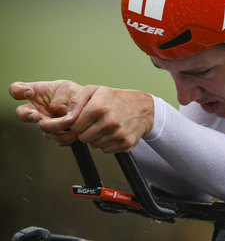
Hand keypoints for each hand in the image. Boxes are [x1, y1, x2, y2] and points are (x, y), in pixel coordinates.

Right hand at [9, 80, 83, 143]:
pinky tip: (76, 131)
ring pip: (44, 128)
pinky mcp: (56, 134)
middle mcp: (37, 109)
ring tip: (69, 121)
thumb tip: (54, 108)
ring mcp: (45, 122)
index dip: (18, 91)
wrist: (87, 107)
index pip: (16, 90)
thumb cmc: (75, 94)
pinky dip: (67, 136)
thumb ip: (63, 95)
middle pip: (22, 113)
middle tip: (35, 115)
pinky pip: (57, 138)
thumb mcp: (71, 88)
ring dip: (56, 126)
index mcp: (37, 93)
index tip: (29, 92)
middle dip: (26, 115)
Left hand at [39, 85, 154, 152]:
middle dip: (86, 132)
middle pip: (83, 138)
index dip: (77, 123)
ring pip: (94, 145)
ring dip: (97, 138)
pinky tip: (113, 133)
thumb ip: (76, 101)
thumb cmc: (116, 99)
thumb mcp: (95, 91)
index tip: (85, 119)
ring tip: (105, 127)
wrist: (142, 108)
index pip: (75, 126)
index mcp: (99, 107)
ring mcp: (118, 134)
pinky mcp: (125, 143)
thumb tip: (66, 117)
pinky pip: (106, 150)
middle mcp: (109, 122)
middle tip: (95, 123)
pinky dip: (107, 143)